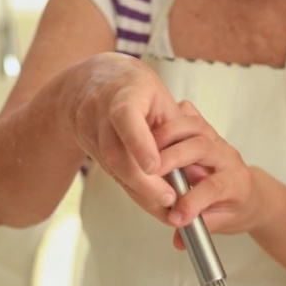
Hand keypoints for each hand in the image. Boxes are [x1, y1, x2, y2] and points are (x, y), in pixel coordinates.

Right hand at [69, 53, 180, 213]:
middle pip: (115, 152)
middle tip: (169, 199)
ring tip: (165, 204)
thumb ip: (175, 128)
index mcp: (124, 92)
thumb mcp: (160, 97)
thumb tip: (197, 169)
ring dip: (139, 190)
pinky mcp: (88, 146)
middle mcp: (100, 111)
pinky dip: (132, 187)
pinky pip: (110, 171)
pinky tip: (150, 197)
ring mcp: (90, 130)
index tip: (154, 167)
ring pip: (111, 167)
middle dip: (143, 182)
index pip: (125, 117)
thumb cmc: (134, 87)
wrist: (91, 81)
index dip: (139, 143)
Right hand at [152, 102, 262, 239]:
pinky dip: (170, 118)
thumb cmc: (237, 208)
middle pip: (203, 147)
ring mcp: (215, 141)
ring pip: (195, 126)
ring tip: (145, 150)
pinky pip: (189, 115)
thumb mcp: (224, 224)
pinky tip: (152, 127)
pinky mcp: (204, 131)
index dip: (194, 200)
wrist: (251, 194)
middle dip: (174, 157)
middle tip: (151, 172)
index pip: (215, 186)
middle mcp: (227, 156)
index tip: (175, 216)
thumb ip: (202, 228)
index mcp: (236, 181)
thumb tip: (179, 239)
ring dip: (167, 135)